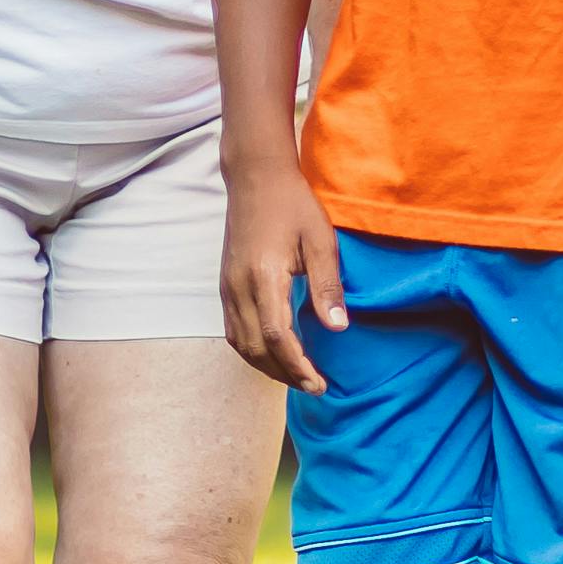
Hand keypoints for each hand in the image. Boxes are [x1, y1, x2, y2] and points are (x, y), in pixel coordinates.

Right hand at [219, 156, 348, 391]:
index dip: (298, 366)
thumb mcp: (320, 241)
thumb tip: (338, 328)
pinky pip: (233, 330)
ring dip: (267, 366)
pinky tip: (273, 354)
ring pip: (241, 344)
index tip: (320, 383)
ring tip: (296, 377)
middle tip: (314, 387)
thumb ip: (327, 286)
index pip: (277, 337)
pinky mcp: (224, 284)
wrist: (255, 177)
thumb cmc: (292, 204)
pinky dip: (253, 350)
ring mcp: (227, 287)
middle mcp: (238, 287)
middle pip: (256, 348)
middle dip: (285, 374)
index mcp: (263, 277)